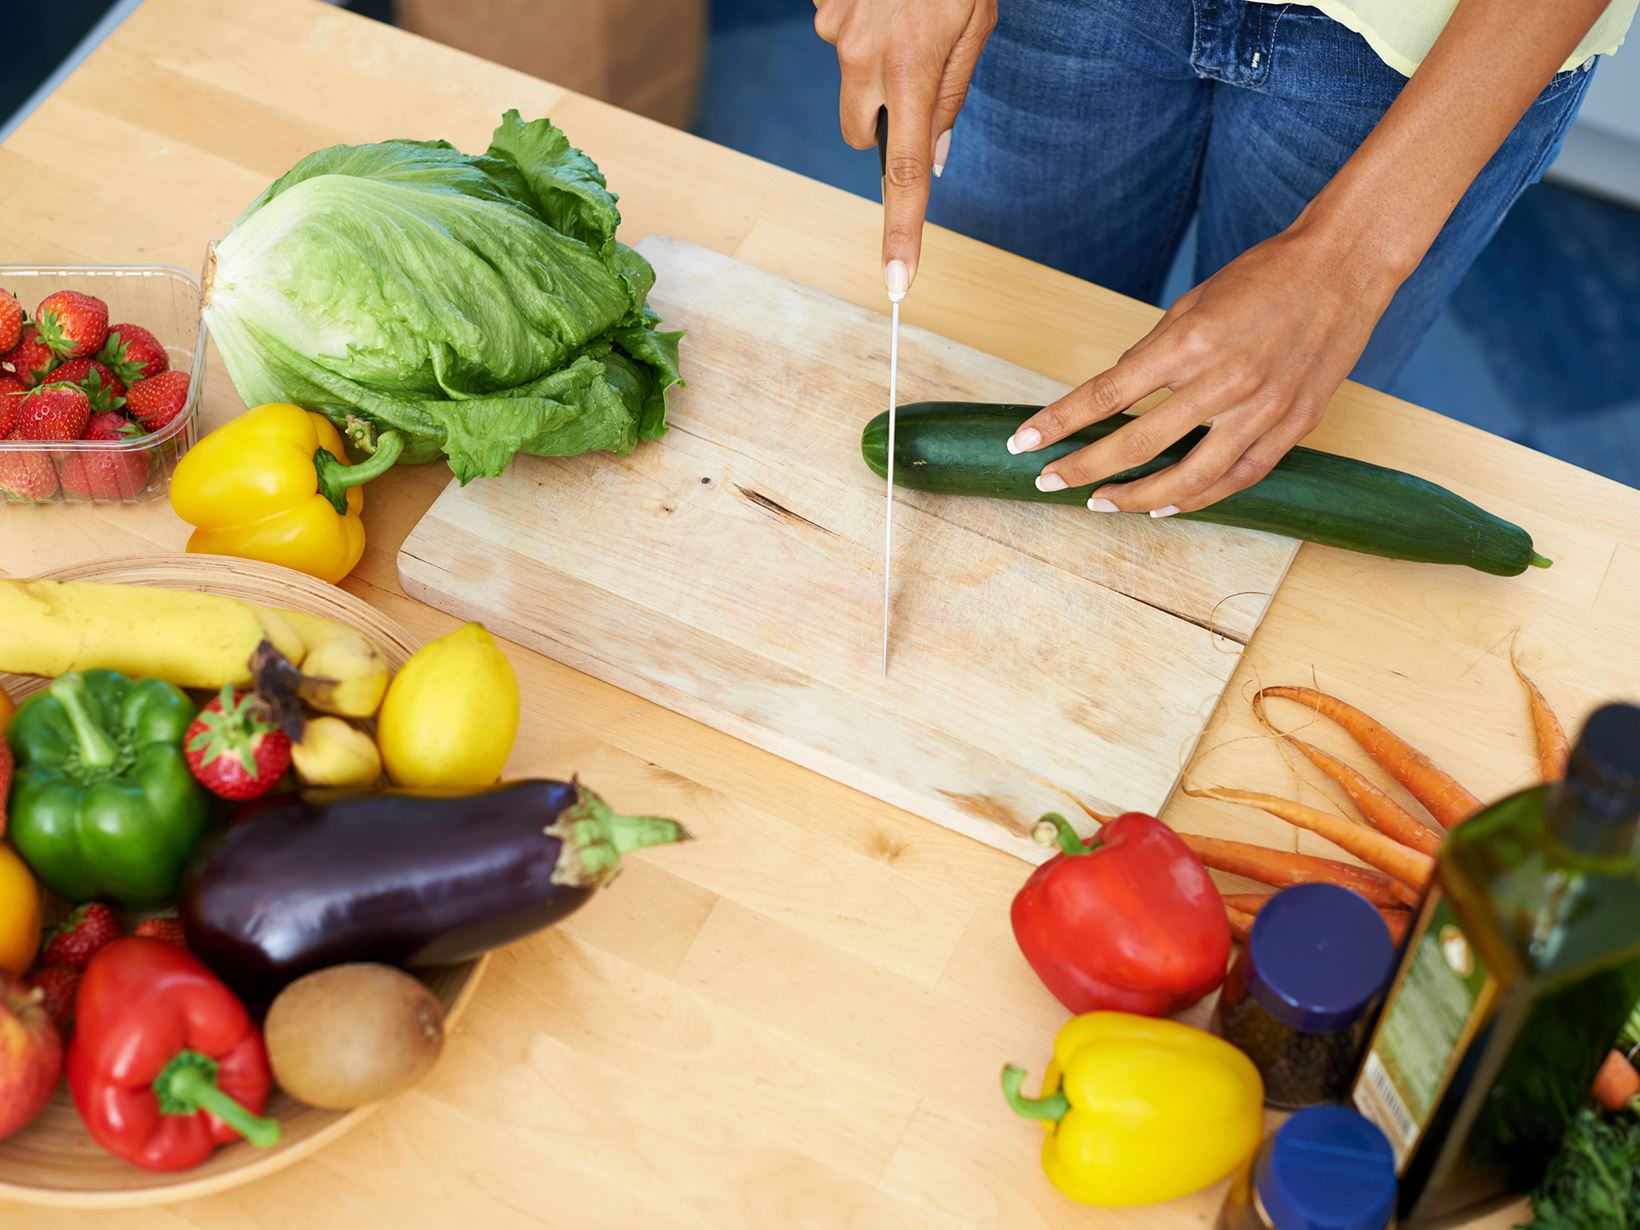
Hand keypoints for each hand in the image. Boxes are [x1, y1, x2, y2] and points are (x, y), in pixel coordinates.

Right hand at [814, 0, 996, 294]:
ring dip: (873, 64)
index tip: (896, 283)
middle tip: (912, 75)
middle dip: (880, 123)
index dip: (902, 233)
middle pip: (858, 133)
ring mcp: (833, 31)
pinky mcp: (819, 6)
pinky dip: (861, 25)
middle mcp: (860, 58)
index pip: (905, 175)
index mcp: (910, 72)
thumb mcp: (975, 25)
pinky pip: (839, 36)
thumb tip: (932, 157)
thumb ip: (951, 94)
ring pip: (849, 81)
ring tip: (904, 12)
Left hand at [1008, 220, 1402, 514]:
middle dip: (1084, 469)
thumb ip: (1153, 352)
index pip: (1106, 393)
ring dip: (1136, 498)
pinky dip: (1197, 497)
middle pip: (1137, 444)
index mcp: (1189, 342)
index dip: (1059, 422)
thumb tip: (1116, 392)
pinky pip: (1236, 478)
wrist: (1344, 268)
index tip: (1022, 442)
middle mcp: (1223, 381)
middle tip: (1049, 482)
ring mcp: (1261, 410)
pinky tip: (1166, 506)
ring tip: (1101, 504)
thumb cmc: (1264, 276)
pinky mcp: (1292, 426)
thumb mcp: (1193, 302)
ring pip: (1187, 478)